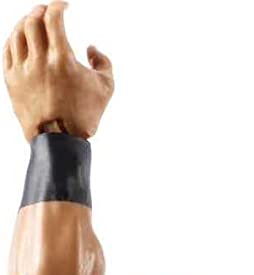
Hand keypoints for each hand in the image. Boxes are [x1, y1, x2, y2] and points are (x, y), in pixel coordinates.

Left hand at [3, 3, 112, 141]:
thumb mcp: (105, 89)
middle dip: (41, 10)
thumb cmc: (83, 117)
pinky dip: (14, 39)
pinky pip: (8, 50)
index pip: (53, 17)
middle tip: (48, 11)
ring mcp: (22, 71)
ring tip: (33, 22)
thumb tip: (91, 48)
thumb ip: (103, 62)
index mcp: (61, 59)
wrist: (58, 144)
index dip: (59, 5)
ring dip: (26, 22)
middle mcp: (38, 61)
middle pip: (32, 20)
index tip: (64, 6)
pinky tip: (21, 38)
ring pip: (17, 33)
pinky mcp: (11, 81)